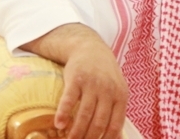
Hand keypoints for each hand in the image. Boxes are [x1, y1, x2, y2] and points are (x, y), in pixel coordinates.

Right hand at [23, 24, 128, 138]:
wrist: (90, 48)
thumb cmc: (105, 74)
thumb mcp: (117, 88)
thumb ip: (116, 109)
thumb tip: (116, 137)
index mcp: (121, 95)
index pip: (115, 124)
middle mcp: (108, 90)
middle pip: (98, 123)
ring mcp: (92, 84)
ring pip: (84, 115)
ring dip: (75, 132)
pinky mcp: (76, 78)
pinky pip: (69, 100)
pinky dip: (64, 114)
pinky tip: (59, 124)